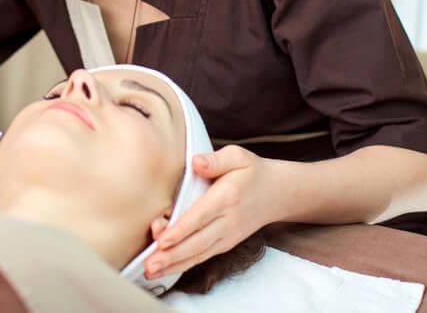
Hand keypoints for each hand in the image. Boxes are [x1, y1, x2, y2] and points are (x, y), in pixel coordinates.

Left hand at [144, 145, 281, 279]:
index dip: (181, 230)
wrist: (278, 193)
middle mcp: (228, 221)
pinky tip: (164, 269)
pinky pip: (202, 256)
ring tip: (151, 271)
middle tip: (149, 265)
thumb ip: (216, 160)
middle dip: (171, 255)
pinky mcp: (225, 244)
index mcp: (227, 198)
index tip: (162, 240)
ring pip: (198, 254)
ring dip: (173, 264)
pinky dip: (182, 265)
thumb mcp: (237, 156)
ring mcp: (227, 236)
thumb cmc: (251, 171)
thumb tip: (196, 163)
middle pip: (197, 242)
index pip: (201, 216)